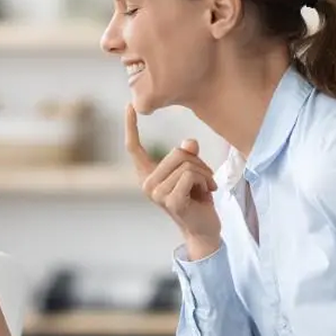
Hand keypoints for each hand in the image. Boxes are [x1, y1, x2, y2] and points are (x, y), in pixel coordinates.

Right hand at [125, 104, 221, 258]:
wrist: (204, 229)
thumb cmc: (197, 199)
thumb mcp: (193, 172)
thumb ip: (188, 155)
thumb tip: (189, 143)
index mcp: (148, 175)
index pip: (134, 148)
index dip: (130, 127)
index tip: (128, 106)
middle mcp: (147, 184)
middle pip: (175, 153)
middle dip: (197, 162)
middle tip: (205, 178)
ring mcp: (157, 194)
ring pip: (186, 164)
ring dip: (204, 174)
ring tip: (205, 188)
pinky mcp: (170, 201)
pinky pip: (191, 175)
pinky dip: (205, 181)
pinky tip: (206, 193)